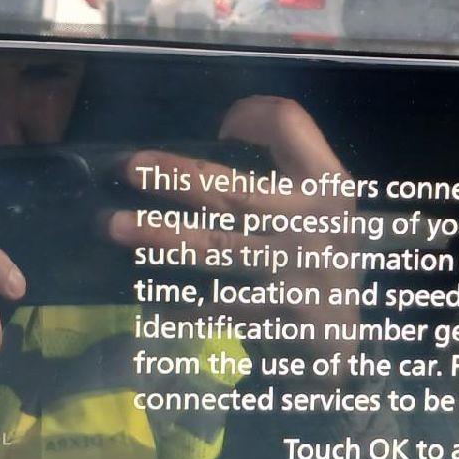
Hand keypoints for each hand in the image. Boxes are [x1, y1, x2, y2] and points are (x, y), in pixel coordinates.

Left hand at [110, 96, 360, 361]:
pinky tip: (154, 301)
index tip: (222, 131)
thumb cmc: (320, 263)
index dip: (250, 116)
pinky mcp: (278, 314)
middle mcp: (315, 222)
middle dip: (175, 176)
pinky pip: (216, 306)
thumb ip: (288, 176)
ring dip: (160, 235)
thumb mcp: (324, 211)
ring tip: (115, 225)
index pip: (288, 124)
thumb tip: (219, 140)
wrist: (343, 342)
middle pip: (234, 188)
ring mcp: (296, 270)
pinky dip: (182, 304)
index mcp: (328, 185)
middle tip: (129, 168)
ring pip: (215, 246)